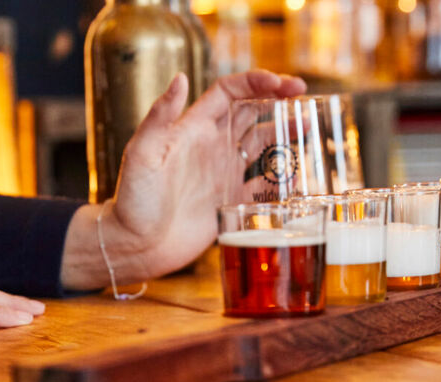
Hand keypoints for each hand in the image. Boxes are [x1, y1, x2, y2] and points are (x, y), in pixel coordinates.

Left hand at [60, 70, 306, 289]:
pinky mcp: (231, 201)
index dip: (255, 82)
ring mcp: (224, 173)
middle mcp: (212, 146)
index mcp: (193, 128)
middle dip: (279, 100)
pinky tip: (297, 174)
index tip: (280, 83)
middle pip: (252, 112)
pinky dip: (281, 178)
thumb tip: (180, 78)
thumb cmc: (132, 198)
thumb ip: (160, 116)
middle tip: (304, 95)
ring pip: (262, 144)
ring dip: (285, 133)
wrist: (136, 244)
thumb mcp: (142, 153)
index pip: (229, 92)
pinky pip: (263, 185)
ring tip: (307, 127)